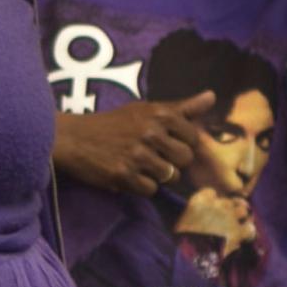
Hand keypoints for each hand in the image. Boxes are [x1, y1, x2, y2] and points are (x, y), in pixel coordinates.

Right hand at [53, 94, 216, 195]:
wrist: (73, 138)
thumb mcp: (146, 110)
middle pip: (184, 159)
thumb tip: (212, 96)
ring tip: (139, 165)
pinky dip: (141, 187)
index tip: (163, 142)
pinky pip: (150, 190)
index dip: (181, 143)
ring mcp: (137, 155)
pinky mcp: (124, 175)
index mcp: (159, 114)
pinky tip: (128, 175)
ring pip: (169, 176)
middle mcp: (151, 132)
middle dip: (172, 162)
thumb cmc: (113, 124)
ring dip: (156, 175)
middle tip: (151, 156)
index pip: (193, 138)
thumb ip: (182, 107)